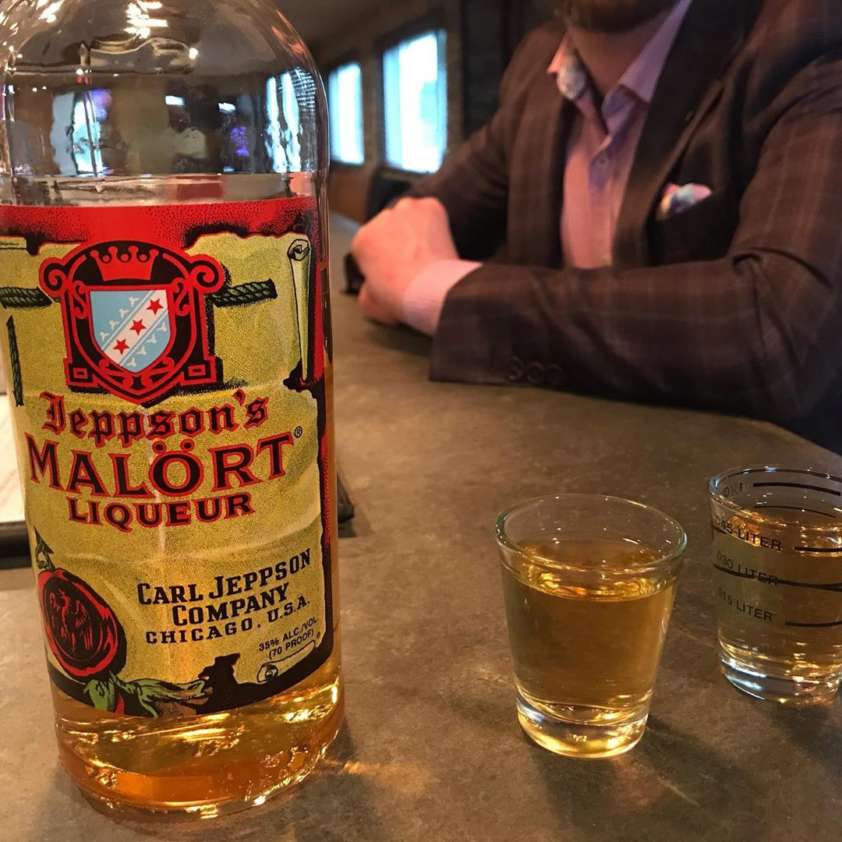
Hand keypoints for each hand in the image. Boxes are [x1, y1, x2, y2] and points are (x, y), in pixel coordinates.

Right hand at [351, 197, 457, 324]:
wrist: (432, 291)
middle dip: (397, 241)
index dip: (380, 259)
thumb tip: (371, 286)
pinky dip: (434, 225)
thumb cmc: (400, 298)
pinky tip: (437, 244)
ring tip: (425, 254)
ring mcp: (406, 209)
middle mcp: (381, 217)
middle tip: (410, 263)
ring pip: (409, 217)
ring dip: (414, 230)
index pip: (369, 245)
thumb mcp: (368, 303)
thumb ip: (365, 289)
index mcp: (362, 239)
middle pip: (389, 228)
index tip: (390, 271)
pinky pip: (430, 213)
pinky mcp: (431, 207)